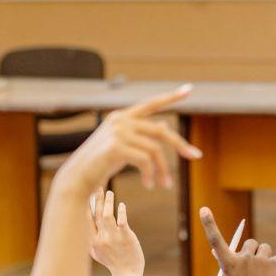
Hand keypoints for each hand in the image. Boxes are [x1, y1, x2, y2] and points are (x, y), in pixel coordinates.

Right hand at [57, 84, 201, 192]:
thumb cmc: (102, 163)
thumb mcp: (125, 146)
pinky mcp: (115, 146)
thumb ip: (142, 136)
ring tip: (165, 185)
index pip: (151, 104)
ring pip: (155, 150)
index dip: (171, 97)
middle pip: (161, 130)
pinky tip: (149, 185)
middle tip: (196, 156)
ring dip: (163, 170)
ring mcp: (118, 132)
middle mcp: (121, 120)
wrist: (79, 177)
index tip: (189, 90)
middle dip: (181, 144)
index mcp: (123, 117)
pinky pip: (145, 160)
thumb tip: (165, 127)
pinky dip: (151, 175)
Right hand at [89, 189, 144, 275]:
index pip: (85, 220)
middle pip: (96, 214)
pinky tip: (121, 205)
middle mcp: (100, 238)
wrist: (127, 273)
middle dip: (96, 199)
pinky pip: (122, 221)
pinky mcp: (126, 237)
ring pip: (107, 215)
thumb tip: (86, 223)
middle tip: (97, 187)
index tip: (85, 193)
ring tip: (109, 192)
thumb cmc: (112, 262)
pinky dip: (121, 211)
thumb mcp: (97, 252)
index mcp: (91, 241)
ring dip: (108, 202)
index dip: (85, 205)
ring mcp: (113, 238)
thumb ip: (91, 239)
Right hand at [200, 207, 275, 275]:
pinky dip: (274, 268)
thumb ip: (226, 265)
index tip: (203, 209)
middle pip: (249, 243)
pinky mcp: (275, 263)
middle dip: (252, 252)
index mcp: (228, 264)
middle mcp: (243, 258)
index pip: (216, 240)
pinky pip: (274, 259)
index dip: (209, 224)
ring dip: (264, 257)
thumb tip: (217, 251)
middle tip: (254, 268)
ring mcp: (260, 260)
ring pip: (264, 249)